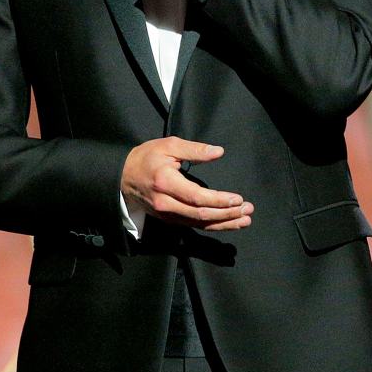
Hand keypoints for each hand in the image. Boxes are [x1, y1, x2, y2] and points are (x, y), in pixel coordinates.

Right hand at [121, 136, 253, 230]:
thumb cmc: (147, 157)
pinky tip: (228, 223)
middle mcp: (166, 203)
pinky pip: (193, 225)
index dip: (219, 201)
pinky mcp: (169, 219)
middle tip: (248, 210)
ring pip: (198, 224)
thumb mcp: (169, 145)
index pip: (197, 197)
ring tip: (244, 220)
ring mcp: (167, 214)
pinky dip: (212, 226)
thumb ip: (194, 149)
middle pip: (201, 214)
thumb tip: (218, 152)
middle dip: (227, 214)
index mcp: (166, 183)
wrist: (123, 176)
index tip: (238, 199)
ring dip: (224, 223)